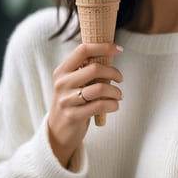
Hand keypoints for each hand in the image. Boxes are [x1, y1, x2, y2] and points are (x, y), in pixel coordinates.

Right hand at [48, 43, 122, 166]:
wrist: (57, 130)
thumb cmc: (72, 100)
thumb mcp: (72, 82)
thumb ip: (85, 69)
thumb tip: (111, 53)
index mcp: (62, 70)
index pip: (82, 50)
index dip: (103, 47)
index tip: (119, 49)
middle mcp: (62, 83)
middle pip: (94, 69)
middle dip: (113, 72)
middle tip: (120, 78)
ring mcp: (66, 100)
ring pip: (99, 88)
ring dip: (115, 91)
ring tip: (119, 95)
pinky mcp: (72, 115)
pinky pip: (99, 105)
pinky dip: (112, 104)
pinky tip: (115, 105)